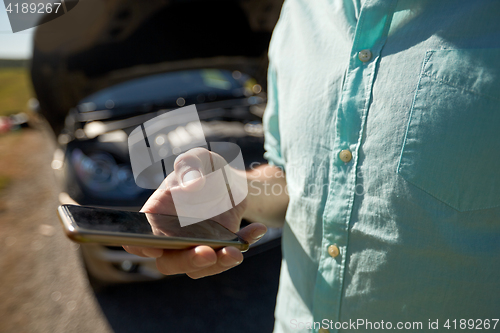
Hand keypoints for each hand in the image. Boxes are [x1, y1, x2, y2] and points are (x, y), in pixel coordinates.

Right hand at [123, 148, 266, 278]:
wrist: (231, 179)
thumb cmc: (205, 168)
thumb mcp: (199, 158)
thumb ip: (191, 164)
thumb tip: (191, 185)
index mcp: (157, 215)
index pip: (138, 238)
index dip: (141, 246)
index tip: (157, 247)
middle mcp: (172, 236)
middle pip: (170, 262)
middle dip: (187, 261)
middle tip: (207, 252)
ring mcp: (194, 246)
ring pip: (199, 268)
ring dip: (218, 264)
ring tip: (235, 250)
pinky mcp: (217, 248)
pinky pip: (227, 256)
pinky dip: (243, 246)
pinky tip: (257, 229)